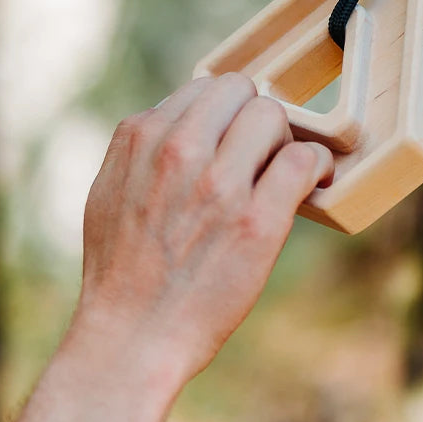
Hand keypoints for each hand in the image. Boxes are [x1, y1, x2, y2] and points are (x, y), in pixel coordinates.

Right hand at [79, 73, 333, 384]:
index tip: (233, 139)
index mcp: (142, 137)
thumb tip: (181, 118)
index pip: (208, 85)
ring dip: (282, 141)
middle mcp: (180, 151)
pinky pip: (303, 158)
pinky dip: (314, 165)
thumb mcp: (108, 189)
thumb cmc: (121, 270)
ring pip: (273, 116)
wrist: (133, 336)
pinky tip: (310, 182)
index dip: (226, 112)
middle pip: (243, 90)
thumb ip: (143, 147)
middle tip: (257, 156)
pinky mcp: (258, 220)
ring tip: (280, 172)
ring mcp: (220, 185)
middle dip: (253, 119)